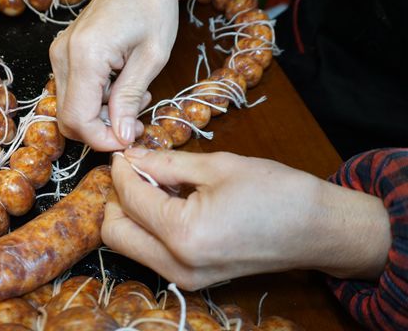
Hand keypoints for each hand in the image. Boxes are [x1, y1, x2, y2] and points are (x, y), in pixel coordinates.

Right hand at [49, 0, 178, 150]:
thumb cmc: (152, 4)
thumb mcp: (152, 57)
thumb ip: (130, 99)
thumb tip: (120, 136)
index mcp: (85, 56)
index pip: (78, 119)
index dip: (102, 139)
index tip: (128, 139)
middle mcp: (63, 56)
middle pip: (68, 118)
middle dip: (102, 129)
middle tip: (135, 120)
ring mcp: (60, 53)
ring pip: (70, 107)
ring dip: (101, 115)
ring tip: (135, 97)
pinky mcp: (64, 53)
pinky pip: (74, 91)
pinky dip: (96, 100)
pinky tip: (121, 87)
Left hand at [103, 148, 390, 289]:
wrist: (319, 229)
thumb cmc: (276, 191)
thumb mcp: (217, 166)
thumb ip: (164, 163)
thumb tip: (131, 158)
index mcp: (184, 234)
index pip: (130, 199)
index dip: (121, 170)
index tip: (123, 152)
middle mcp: (178, 265)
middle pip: (115, 232)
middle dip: (116, 198)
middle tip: (134, 170)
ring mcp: (186, 279)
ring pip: (129, 246)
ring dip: (129, 214)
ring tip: (153, 184)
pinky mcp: (193, 280)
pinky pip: (152, 254)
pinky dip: (148, 228)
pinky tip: (168, 203)